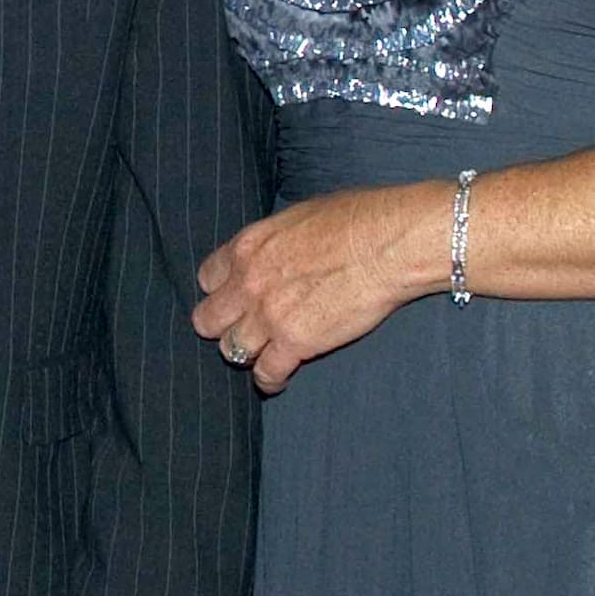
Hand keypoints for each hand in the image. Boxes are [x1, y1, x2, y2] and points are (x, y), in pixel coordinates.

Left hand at [193, 183, 441, 393]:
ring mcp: (268, 316)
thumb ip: (274, 240)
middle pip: (207, 320)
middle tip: (242, 329)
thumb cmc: (357, 220)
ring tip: (262, 355)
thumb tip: (277, 249)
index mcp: (247, 247)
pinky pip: (266, 374)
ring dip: (247, 353)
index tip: (234, 297)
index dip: (221, 291)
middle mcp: (248, 283)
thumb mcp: (298, 216)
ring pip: (231, 350)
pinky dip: (271, 380)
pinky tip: (278, 379)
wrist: (387, 244)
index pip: (207, 278)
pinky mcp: (295, 343)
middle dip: (222, 326)